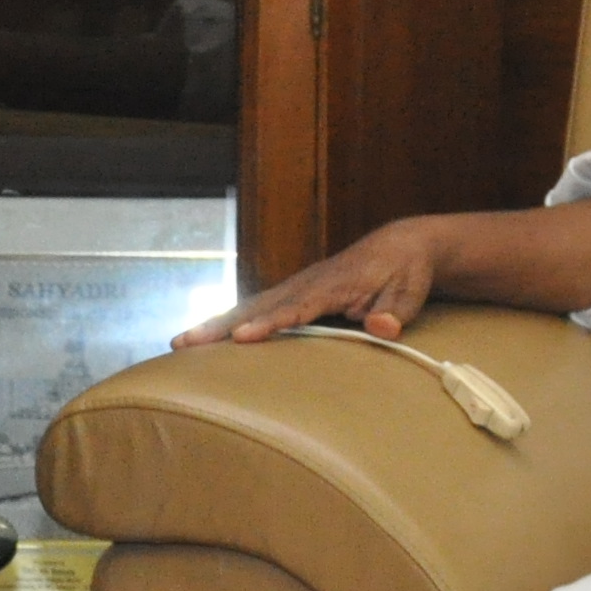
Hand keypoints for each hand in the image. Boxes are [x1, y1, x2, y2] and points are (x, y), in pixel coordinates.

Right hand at [179, 220, 446, 347]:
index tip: (242, 338)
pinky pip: (256, 309)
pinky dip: (228, 322)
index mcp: (333, 283)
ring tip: (179, 343)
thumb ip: (396, 310)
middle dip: (220, 325)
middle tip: (184, 342)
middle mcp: (305, 283)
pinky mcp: (292, 295)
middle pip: (257, 305)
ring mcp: (295, 287)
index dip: (269, 324)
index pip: (296, 308)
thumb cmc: (405, 273)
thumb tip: (382, 327)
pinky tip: (205, 339)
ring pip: (250, 307)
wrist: (398, 246)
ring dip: (214, 324)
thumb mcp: (411, 292)